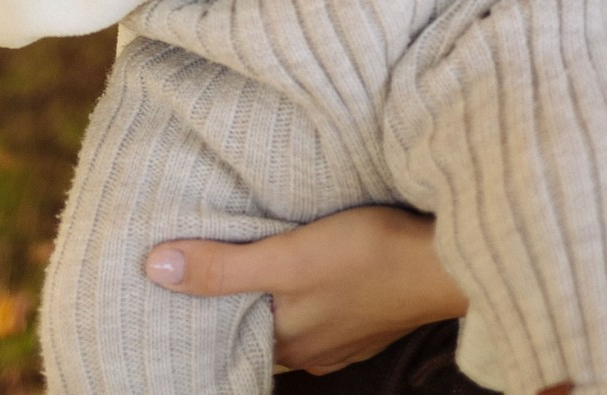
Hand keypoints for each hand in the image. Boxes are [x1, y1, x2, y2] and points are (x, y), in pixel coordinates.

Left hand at [141, 206, 464, 374]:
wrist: (452, 260)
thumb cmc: (370, 256)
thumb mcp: (287, 257)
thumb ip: (223, 267)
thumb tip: (155, 271)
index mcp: (291, 344)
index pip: (234, 343)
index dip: (208, 321)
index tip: (182, 298)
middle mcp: (317, 351)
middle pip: (264, 333)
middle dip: (240, 309)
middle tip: (210, 275)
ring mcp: (350, 338)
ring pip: (297, 323)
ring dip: (278, 301)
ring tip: (256, 267)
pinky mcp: (375, 316)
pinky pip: (331, 312)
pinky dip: (314, 296)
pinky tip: (316, 271)